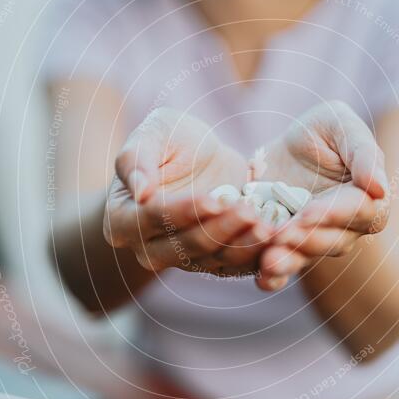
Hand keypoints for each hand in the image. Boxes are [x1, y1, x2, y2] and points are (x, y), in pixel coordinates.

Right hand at [103, 108, 273, 275]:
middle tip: (249, 212)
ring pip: (213, 259)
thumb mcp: (154, 133)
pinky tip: (277, 238)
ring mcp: (182, 260)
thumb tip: (139, 189)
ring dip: (242, 245)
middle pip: (184, 246)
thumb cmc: (170, 140)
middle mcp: (147, 248)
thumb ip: (137, 157)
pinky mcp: (213, 263)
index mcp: (121, 220)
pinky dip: (258, 255)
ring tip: (267, 226)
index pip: (152, 219)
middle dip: (219, 230)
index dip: (184, 211)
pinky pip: (235, 266)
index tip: (214, 199)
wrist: (200, 158)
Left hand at [255, 101, 389, 272]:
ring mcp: (316, 241)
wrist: (280, 149)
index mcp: (367, 198)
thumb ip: (363, 152)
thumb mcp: (340, 125)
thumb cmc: (321, 131)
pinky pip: (285, 269)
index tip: (308, 212)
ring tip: (269, 260)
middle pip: (333, 240)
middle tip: (283, 234)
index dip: (334, 213)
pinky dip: (274, 278)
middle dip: (307, 239)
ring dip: (289, 260)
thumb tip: (381, 189)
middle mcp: (345, 227)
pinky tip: (261, 279)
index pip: (360, 211)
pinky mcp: (288, 249)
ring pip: (308, 257)